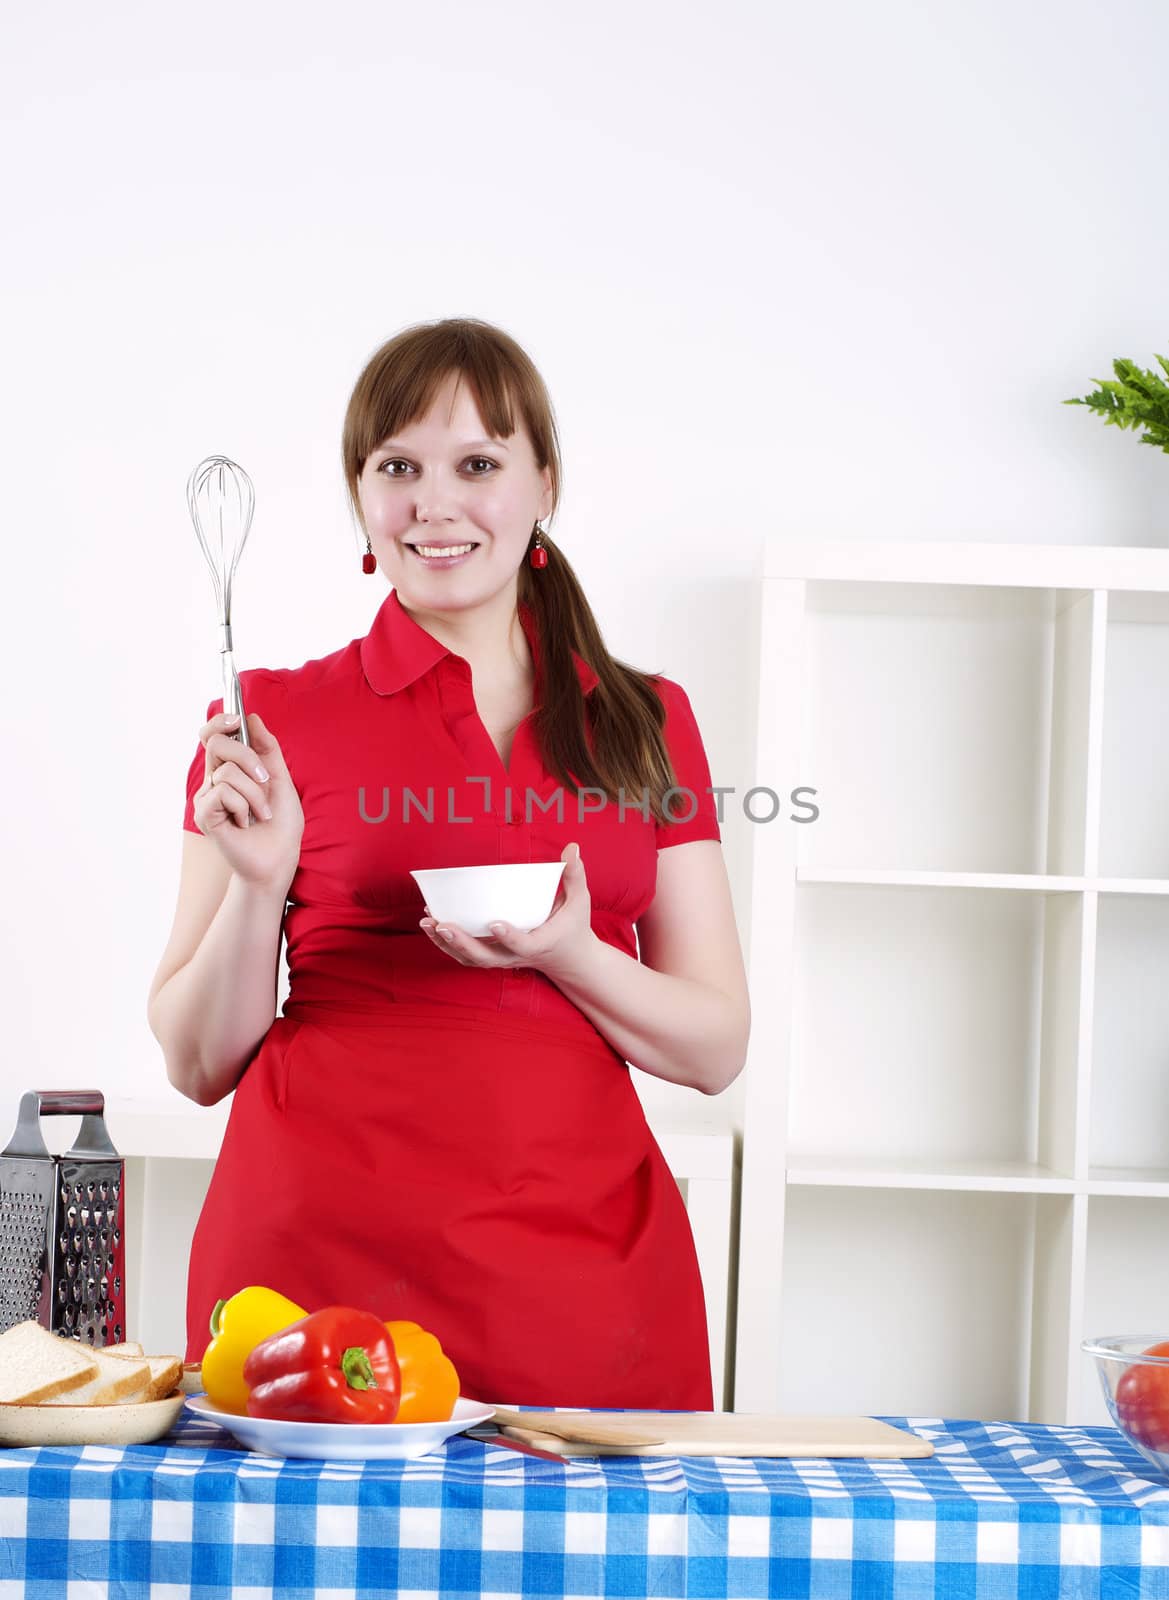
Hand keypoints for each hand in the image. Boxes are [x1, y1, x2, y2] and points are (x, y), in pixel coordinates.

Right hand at [192, 710, 303, 892]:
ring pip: (227, 771)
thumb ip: (267, 748)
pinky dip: (244, 807)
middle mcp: (214, 779)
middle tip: (265, 780)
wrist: (280, 857)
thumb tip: (252, 717)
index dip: (220, 721)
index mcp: (231, 768)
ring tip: (260, 813)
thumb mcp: (281, 779)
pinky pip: (223, 793)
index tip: (236, 719)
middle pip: (217, 742)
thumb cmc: (281, 823)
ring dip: (255, 793)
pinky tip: (245, 823)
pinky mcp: (204, 814)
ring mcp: (207, 797)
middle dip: (247, 756)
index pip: (213, 734)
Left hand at [419, 842, 595, 979]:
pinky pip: (466, 956)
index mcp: (540, 943)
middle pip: (486, 957)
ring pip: (471, 959)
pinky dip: (446, 945)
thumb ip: (574, 875)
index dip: (509, 936)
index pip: (523, 944)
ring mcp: (503, 959)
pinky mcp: (493, 957)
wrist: (570, 959)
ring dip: (447, 944)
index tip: (494, 923)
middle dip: (463, 943)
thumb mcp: (579, 901)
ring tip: (428, 923)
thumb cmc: (573, 926)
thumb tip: (572, 847)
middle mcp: (517, 956)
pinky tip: (432, 926)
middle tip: (443, 925)